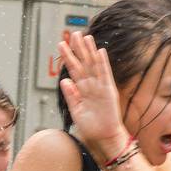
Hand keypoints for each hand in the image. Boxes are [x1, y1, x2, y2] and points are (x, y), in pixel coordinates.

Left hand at [58, 31, 130, 160]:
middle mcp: (91, 85)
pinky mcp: (108, 91)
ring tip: (85, 37)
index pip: (74, 70)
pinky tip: (99, 52)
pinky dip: (102, 63)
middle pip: (83, 63)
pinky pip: (105, 74)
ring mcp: (100, 87)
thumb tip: (63, 80)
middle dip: (78, 49)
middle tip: (73, 34)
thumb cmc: (92, 126)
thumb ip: (70, 95)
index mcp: (82, 90)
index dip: (68, 57)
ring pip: (93, 65)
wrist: (104, 137)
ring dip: (89, 51)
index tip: (62, 45)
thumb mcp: (76, 110)